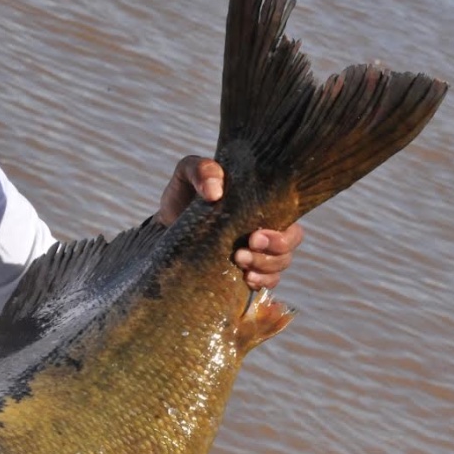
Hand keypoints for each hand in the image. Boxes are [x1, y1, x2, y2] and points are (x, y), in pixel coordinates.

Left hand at [156, 155, 303, 289]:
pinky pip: (267, 282)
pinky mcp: (244, 271)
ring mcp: (255, 252)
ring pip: (280, 264)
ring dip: (265, 266)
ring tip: (239, 260)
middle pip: (290, 242)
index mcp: (260, 204)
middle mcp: (264, 228)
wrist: (163, 228)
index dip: (283, 230)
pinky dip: (262, 282)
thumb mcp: (188, 174)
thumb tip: (215, 192)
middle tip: (247, 244)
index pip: (289, 216)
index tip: (255, 234)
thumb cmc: (182, 196)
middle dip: (275, 249)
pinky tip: (246, 279)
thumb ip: (202, 170)